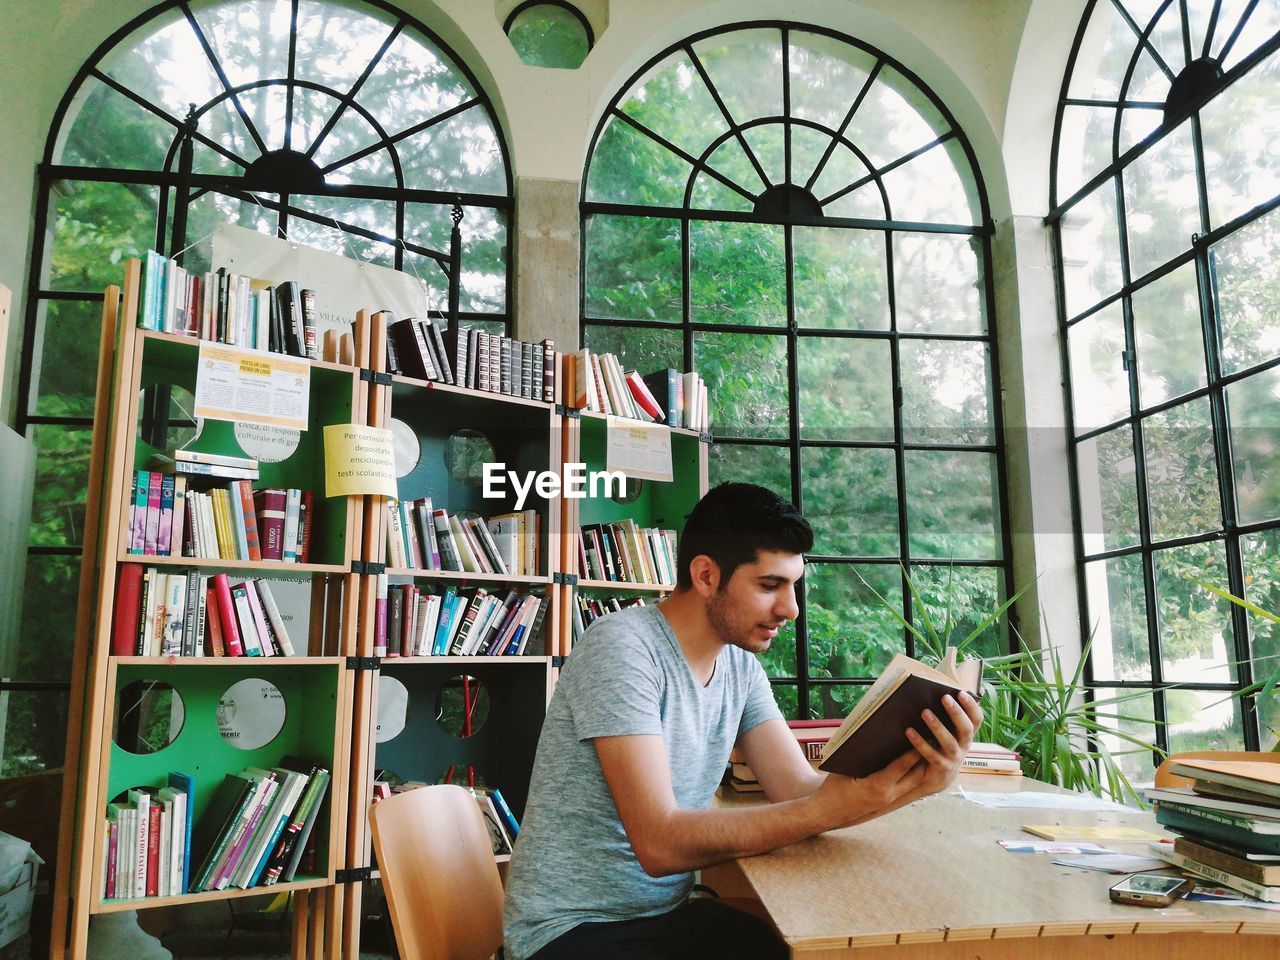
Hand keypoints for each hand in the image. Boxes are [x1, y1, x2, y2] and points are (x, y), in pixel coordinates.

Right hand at [811, 748, 929, 830]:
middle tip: (934, 741)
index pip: (901, 767)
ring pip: (915, 784)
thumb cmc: (834, 787)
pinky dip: (913, 775)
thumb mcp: (845, 768)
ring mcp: (890, 800)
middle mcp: (888, 796)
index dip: (912, 752)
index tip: (923, 737)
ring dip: (923, 769)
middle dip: (926, 759)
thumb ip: (862, 754)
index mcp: (876, 786)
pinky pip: (907, 788)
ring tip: (931, 751)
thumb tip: (874, 735)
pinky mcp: (889, 802)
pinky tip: (917, 764)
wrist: (828, 812)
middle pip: (916, 777)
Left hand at [905, 690, 983, 795]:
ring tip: (925, 712)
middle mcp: (964, 746)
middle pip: (966, 729)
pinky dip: (920, 743)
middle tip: (945, 697)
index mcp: (967, 734)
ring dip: (937, 726)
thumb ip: (947, 718)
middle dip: (956, 713)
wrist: (939, 778)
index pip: (976, 719)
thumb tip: (935, 694)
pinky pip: (932, 755)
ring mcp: (954, 758)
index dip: (971, 706)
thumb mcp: (949, 732)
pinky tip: (909, 731)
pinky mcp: (942, 768)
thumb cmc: (942, 746)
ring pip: (949, 742)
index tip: (961, 693)